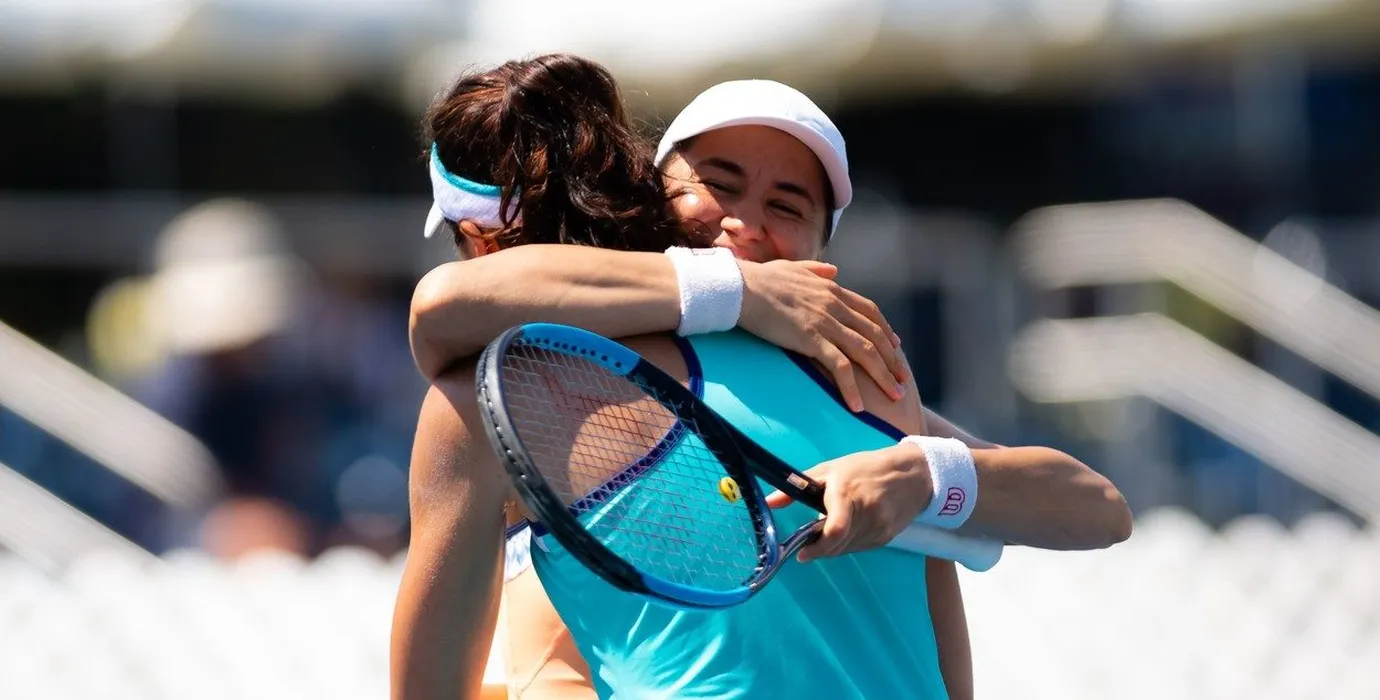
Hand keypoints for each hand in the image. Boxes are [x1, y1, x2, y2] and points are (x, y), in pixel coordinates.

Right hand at [737, 259, 907, 411]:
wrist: (741, 288)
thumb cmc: (760, 279)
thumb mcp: (793, 267)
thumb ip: (816, 270)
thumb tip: (834, 270)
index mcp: (832, 289)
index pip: (869, 311)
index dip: (886, 330)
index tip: (896, 347)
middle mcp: (835, 305)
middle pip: (875, 335)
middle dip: (893, 360)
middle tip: (903, 380)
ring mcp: (826, 322)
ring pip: (866, 353)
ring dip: (884, 377)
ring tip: (896, 397)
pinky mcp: (812, 339)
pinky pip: (840, 367)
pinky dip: (853, 388)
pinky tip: (858, 406)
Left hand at [765, 444, 933, 561]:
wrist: (912, 475)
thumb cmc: (865, 468)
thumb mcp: (830, 469)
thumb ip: (798, 488)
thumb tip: (769, 502)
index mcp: (848, 495)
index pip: (835, 530)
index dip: (817, 547)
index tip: (801, 553)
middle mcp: (865, 515)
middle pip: (836, 545)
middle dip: (819, 547)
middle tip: (809, 540)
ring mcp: (878, 529)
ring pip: (846, 550)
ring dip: (832, 546)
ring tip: (829, 529)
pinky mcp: (885, 539)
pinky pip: (858, 548)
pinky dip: (847, 544)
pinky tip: (848, 529)